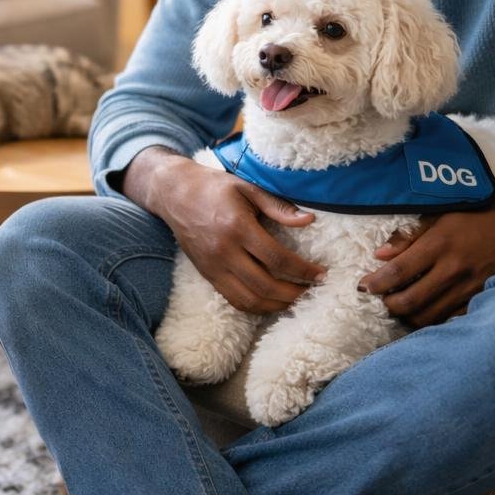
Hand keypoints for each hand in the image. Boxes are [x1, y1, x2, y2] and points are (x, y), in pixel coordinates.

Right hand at [131, 149, 325, 313]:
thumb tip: (309, 220)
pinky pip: (234, 299)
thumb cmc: (213, 187)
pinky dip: (256, 306)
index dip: (303, 270)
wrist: (173, 194)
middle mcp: (224, 251)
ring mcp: (213, 266)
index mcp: (237, 227)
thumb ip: (278, 207)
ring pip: (249, 299)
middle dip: (295, 293)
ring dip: (277, 305)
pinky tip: (271, 301)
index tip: (321, 274)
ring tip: (296, 299)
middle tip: (313, 290)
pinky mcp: (207, 274)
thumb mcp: (247, 188)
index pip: (277, 259)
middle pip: (265, 285)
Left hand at [359, 182, 494, 327]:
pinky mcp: (481, 300)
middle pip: (409, 301)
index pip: (397, 272)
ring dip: (407, 316)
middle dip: (388, 305)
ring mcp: (469, 289)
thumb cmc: (477, 220)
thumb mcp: (440, 218)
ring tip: (400, 307)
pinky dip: (432, 320)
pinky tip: (424, 312)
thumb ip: (408, 238)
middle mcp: (453, 269)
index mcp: (439, 245)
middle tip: (381, 300)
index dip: (375, 284)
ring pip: (427, 316)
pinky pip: (449, 319)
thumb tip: (378, 256)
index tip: (363, 286)